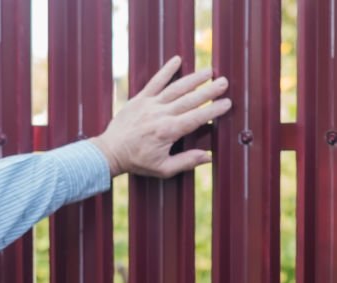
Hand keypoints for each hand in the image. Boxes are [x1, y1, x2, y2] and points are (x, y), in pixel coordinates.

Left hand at [92, 56, 230, 177]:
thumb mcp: (163, 169)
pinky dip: (166, 70)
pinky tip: (177, 59)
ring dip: (194, 78)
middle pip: (190, 99)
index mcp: (168, 131)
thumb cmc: (137, 162)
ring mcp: (150, 104)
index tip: (227, 103)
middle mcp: (160, 114)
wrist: (110, 152)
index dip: (213, 110)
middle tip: (224, 82)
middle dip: (209, 90)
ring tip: (209, 71)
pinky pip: (155, 81)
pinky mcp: (140, 98)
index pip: (196, 117)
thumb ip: (186, 161)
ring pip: (176, 88)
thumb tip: (208, 157)